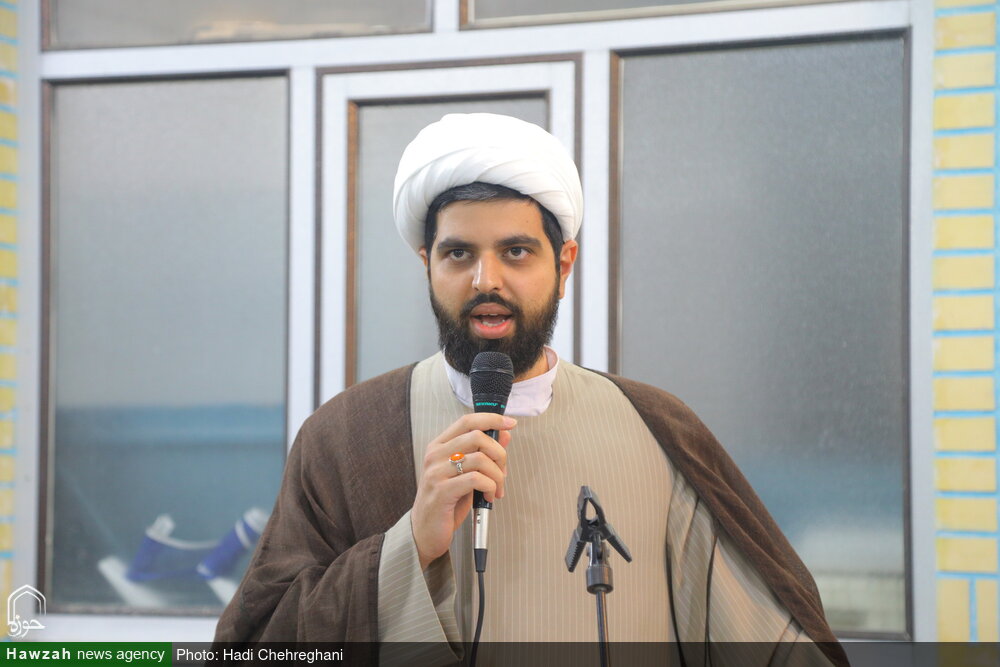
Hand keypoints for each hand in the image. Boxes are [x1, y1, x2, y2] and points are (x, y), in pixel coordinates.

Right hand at [411, 412, 514, 570]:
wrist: (425, 531)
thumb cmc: (446, 502)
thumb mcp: (466, 473)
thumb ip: (483, 453)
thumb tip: (504, 434)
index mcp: (439, 446)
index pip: (467, 421)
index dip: (491, 419)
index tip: (510, 423)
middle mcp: (435, 455)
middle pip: (477, 437)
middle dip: (499, 453)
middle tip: (503, 471)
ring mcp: (436, 472)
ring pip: (480, 459)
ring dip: (498, 475)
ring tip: (497, 489)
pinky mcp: (441, 491)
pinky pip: (476, 479)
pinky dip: (490, 486)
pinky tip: (489, 496)